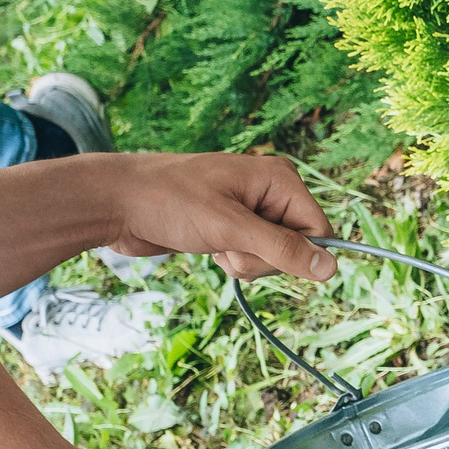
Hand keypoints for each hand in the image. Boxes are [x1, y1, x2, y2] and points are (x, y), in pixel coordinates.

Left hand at [103, 153, 337, 282]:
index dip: (297, 252)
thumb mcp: (230, 228)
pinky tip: (208, 247)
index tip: (259, 252)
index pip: (319, 229)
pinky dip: (233, 261)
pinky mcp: (233, 227)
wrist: (118, 202)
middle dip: (263, 258)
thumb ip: (282, 249)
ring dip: (245, 262)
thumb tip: (330, 269)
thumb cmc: (170, 202)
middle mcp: (270, 192)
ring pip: (274, 257)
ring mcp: (251, 210)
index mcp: (279, 179)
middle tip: (227, 243)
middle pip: (297, 246)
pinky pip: (252, 258)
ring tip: (213, 243)